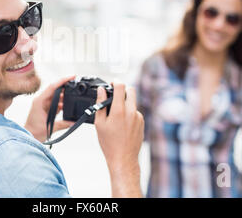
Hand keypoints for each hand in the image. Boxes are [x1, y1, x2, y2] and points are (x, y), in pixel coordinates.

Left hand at [25, 75, 75, 141]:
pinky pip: (55, 103)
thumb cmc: (34, 132)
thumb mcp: (50, 128)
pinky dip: (62, 103)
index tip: (72, 77)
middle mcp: (41, 101)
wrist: (28, 137)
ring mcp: (43, 105)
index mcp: (39, 101)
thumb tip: (73, 122)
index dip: (62, 80)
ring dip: (64, 95)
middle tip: (75, 85)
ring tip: (73, 96)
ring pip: (56, 96)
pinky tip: (67, 105)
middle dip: (65, 86)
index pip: (52, 87)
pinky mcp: (46, 109)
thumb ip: (63, 124)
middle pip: (55, 89)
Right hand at [95, 82, 143, 196]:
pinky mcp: (142, 122)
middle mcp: (131, 111)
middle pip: (131, 90)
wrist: (123, 158)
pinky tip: (122, 124)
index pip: (120, 86)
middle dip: (123, 89)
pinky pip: (135, 112)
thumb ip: (100, 104)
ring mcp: (138, 117)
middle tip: (115, 95)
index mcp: (119, 110)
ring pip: (133, 102)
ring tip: (116, 115)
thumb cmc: (109, 143)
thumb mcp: (99, 123)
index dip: (115, 82)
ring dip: (125, 102)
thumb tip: (101, 91)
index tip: (112, 83)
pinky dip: (129, 113)